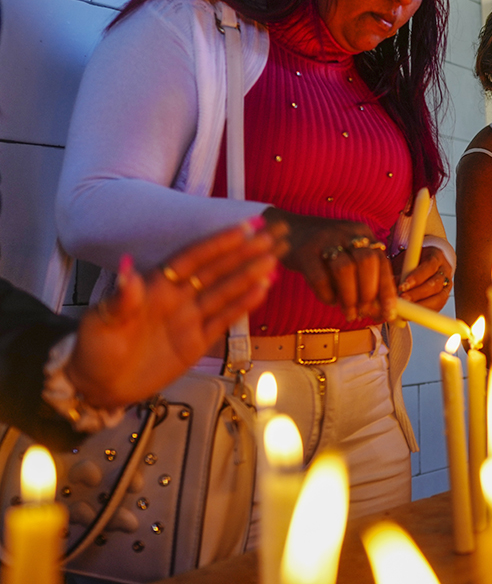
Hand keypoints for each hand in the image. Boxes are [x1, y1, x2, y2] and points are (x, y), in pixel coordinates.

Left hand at [68, 219, 286, 408]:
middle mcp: (177, 298)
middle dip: (243, 254)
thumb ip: (120, 298)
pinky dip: (243, 305)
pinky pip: (224, 320)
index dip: (217, 243)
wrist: (98, 386)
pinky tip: (262, 291)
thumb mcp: (100, 323)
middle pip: (216, 271)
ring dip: (249, 276)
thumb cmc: (94, 349)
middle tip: (270, 237)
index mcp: (155, 286)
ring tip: (273, 261)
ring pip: (225, 292)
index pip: (192, 259)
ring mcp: (189, 319)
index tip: (242, 228)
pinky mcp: (197, 342)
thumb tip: (127, 270)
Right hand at [263, 207, 395, 321]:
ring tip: (349, 312)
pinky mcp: (304, 252)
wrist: (289, 230)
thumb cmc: (325, 251)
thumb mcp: (348, 254)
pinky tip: (330, 300)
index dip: (387, 289)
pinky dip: (327, 295)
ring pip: (345, 269)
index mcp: (362, 232)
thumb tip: (381, 310)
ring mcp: (324, 239)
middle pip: (366, 262)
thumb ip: (365, 277)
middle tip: (364, 312)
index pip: (382, 261)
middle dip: (368, 293)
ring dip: (350, 297)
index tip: (389, 312)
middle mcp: (346, 232)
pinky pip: (319, 277)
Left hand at [393, 247, 451, 311]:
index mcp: (436, 257)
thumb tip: (390, 282)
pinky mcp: (444, 298)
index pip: (429, 266)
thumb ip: (400, 270)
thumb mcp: (405, 261)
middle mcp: (444, 271)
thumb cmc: (414, 261)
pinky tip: (410, 315)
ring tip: (405, 310)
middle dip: (417, 294)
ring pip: (438, 298)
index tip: (402, 286)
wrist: (426, 264)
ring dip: (420, 305)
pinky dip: (423, 313)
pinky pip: (437, 308)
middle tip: (402, 299)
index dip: (416, 277)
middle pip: (435, 285)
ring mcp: (447, 286)